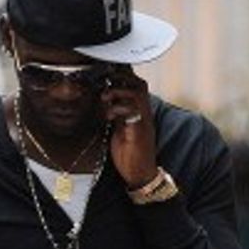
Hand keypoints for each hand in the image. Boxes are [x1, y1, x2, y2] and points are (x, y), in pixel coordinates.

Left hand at [100, 72, 157, 190]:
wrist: (140, 175)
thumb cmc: (130, 155)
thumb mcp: (119, 130)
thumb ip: (116, 115)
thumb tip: (106, 101)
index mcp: (138, 112)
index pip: (134, 86)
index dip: (122, 76)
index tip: (105, 73)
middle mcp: (143, 113)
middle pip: (139, 84)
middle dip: (121, 78)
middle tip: (104, 81)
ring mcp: (143, 121)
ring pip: (138, 93)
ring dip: (120, 90)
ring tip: (105, 96)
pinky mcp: (140, 131)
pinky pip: (134, 111)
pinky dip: (119, 108)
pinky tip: (109, 114)